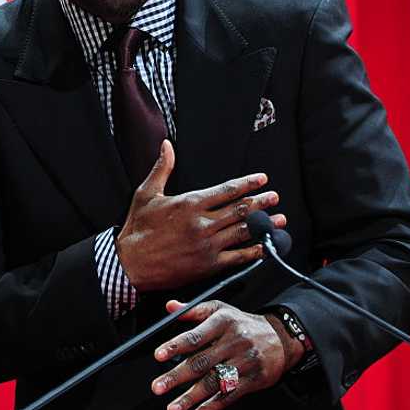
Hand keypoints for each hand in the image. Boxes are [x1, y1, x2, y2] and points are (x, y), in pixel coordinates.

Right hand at [115, 141, 285, 291]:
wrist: (130, 264)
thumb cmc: (137, 229)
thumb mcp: (146, 193)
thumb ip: (162, 168)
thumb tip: (166, 145)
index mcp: (190, 203)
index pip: (227, 190)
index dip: (247, 183)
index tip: (262, 179)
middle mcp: (202, 223)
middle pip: (240, 209)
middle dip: (261, 202)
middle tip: (275, 197)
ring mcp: (207, 245)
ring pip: (242, 231)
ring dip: (263, 225)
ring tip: (279, 219)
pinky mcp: (208, 264)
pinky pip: (237, 257)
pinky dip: (254, 252)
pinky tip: (265, 247)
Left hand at [151, 300, 304, 409]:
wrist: (281, 338)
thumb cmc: (244, 324)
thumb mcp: (221, 309)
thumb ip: (193, 310)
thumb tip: (170, 307)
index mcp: (223, 322)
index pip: (196, 335)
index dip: (176, 346)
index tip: (159, 355)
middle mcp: (234, 342)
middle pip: (201, 362)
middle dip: (177, 376)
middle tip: (158, 387)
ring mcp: (244, 362)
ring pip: (214, 382)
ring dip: (191, 398)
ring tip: (173, 408)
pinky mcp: (253, 380)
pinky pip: (229, 396)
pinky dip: (210, 408)